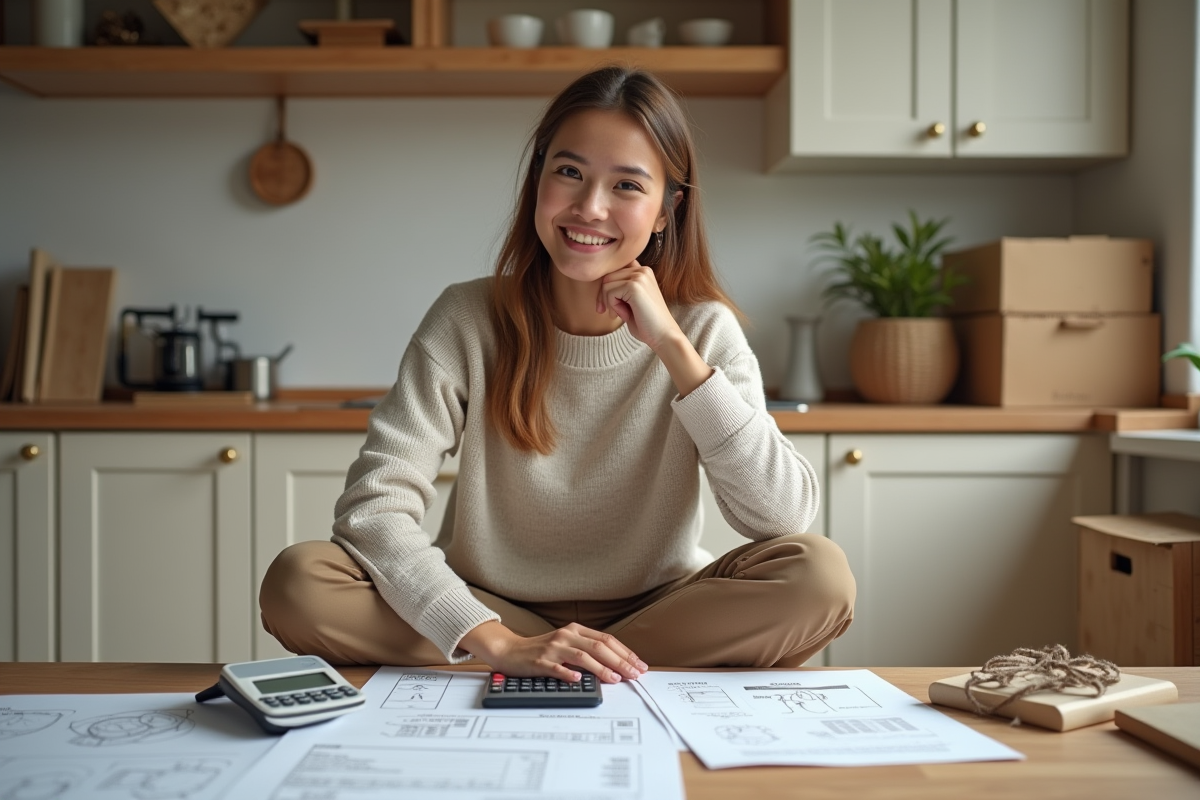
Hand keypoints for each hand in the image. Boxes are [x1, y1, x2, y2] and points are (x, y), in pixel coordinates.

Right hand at [459, 620, 647, 683]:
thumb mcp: (566, 644)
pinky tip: (579, 680)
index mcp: (575, 630)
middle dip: (620, 661)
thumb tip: (615, 665)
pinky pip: (556, 667)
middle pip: (599, 647)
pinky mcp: (540, 661)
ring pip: (582, 656)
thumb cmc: (540, 650)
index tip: (638, 665)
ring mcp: (553, 648)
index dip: (625, 652)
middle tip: (634, 673)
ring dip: (601, 668)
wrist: (509, 650)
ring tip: (614, 678)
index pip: (606, 640)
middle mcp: (566, 636)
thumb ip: (587, 651)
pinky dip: (569, 673)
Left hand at [596, 261, 679, 350]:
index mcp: (643, 271)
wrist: (664, 336)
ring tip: (618, 314)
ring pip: (606, 283)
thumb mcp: (631, 302)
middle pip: (608, 276)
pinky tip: (623, 316)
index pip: (615, 271)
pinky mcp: (634, 286)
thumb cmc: (646, 323)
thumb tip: (601, 284)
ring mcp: (639, 277)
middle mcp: (642, 270)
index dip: (607, 287)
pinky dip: (612, 306)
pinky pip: (610, 292)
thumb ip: (620, 290)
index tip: (605, 305)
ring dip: (608, 302)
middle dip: (603, 296)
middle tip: (608, 313)